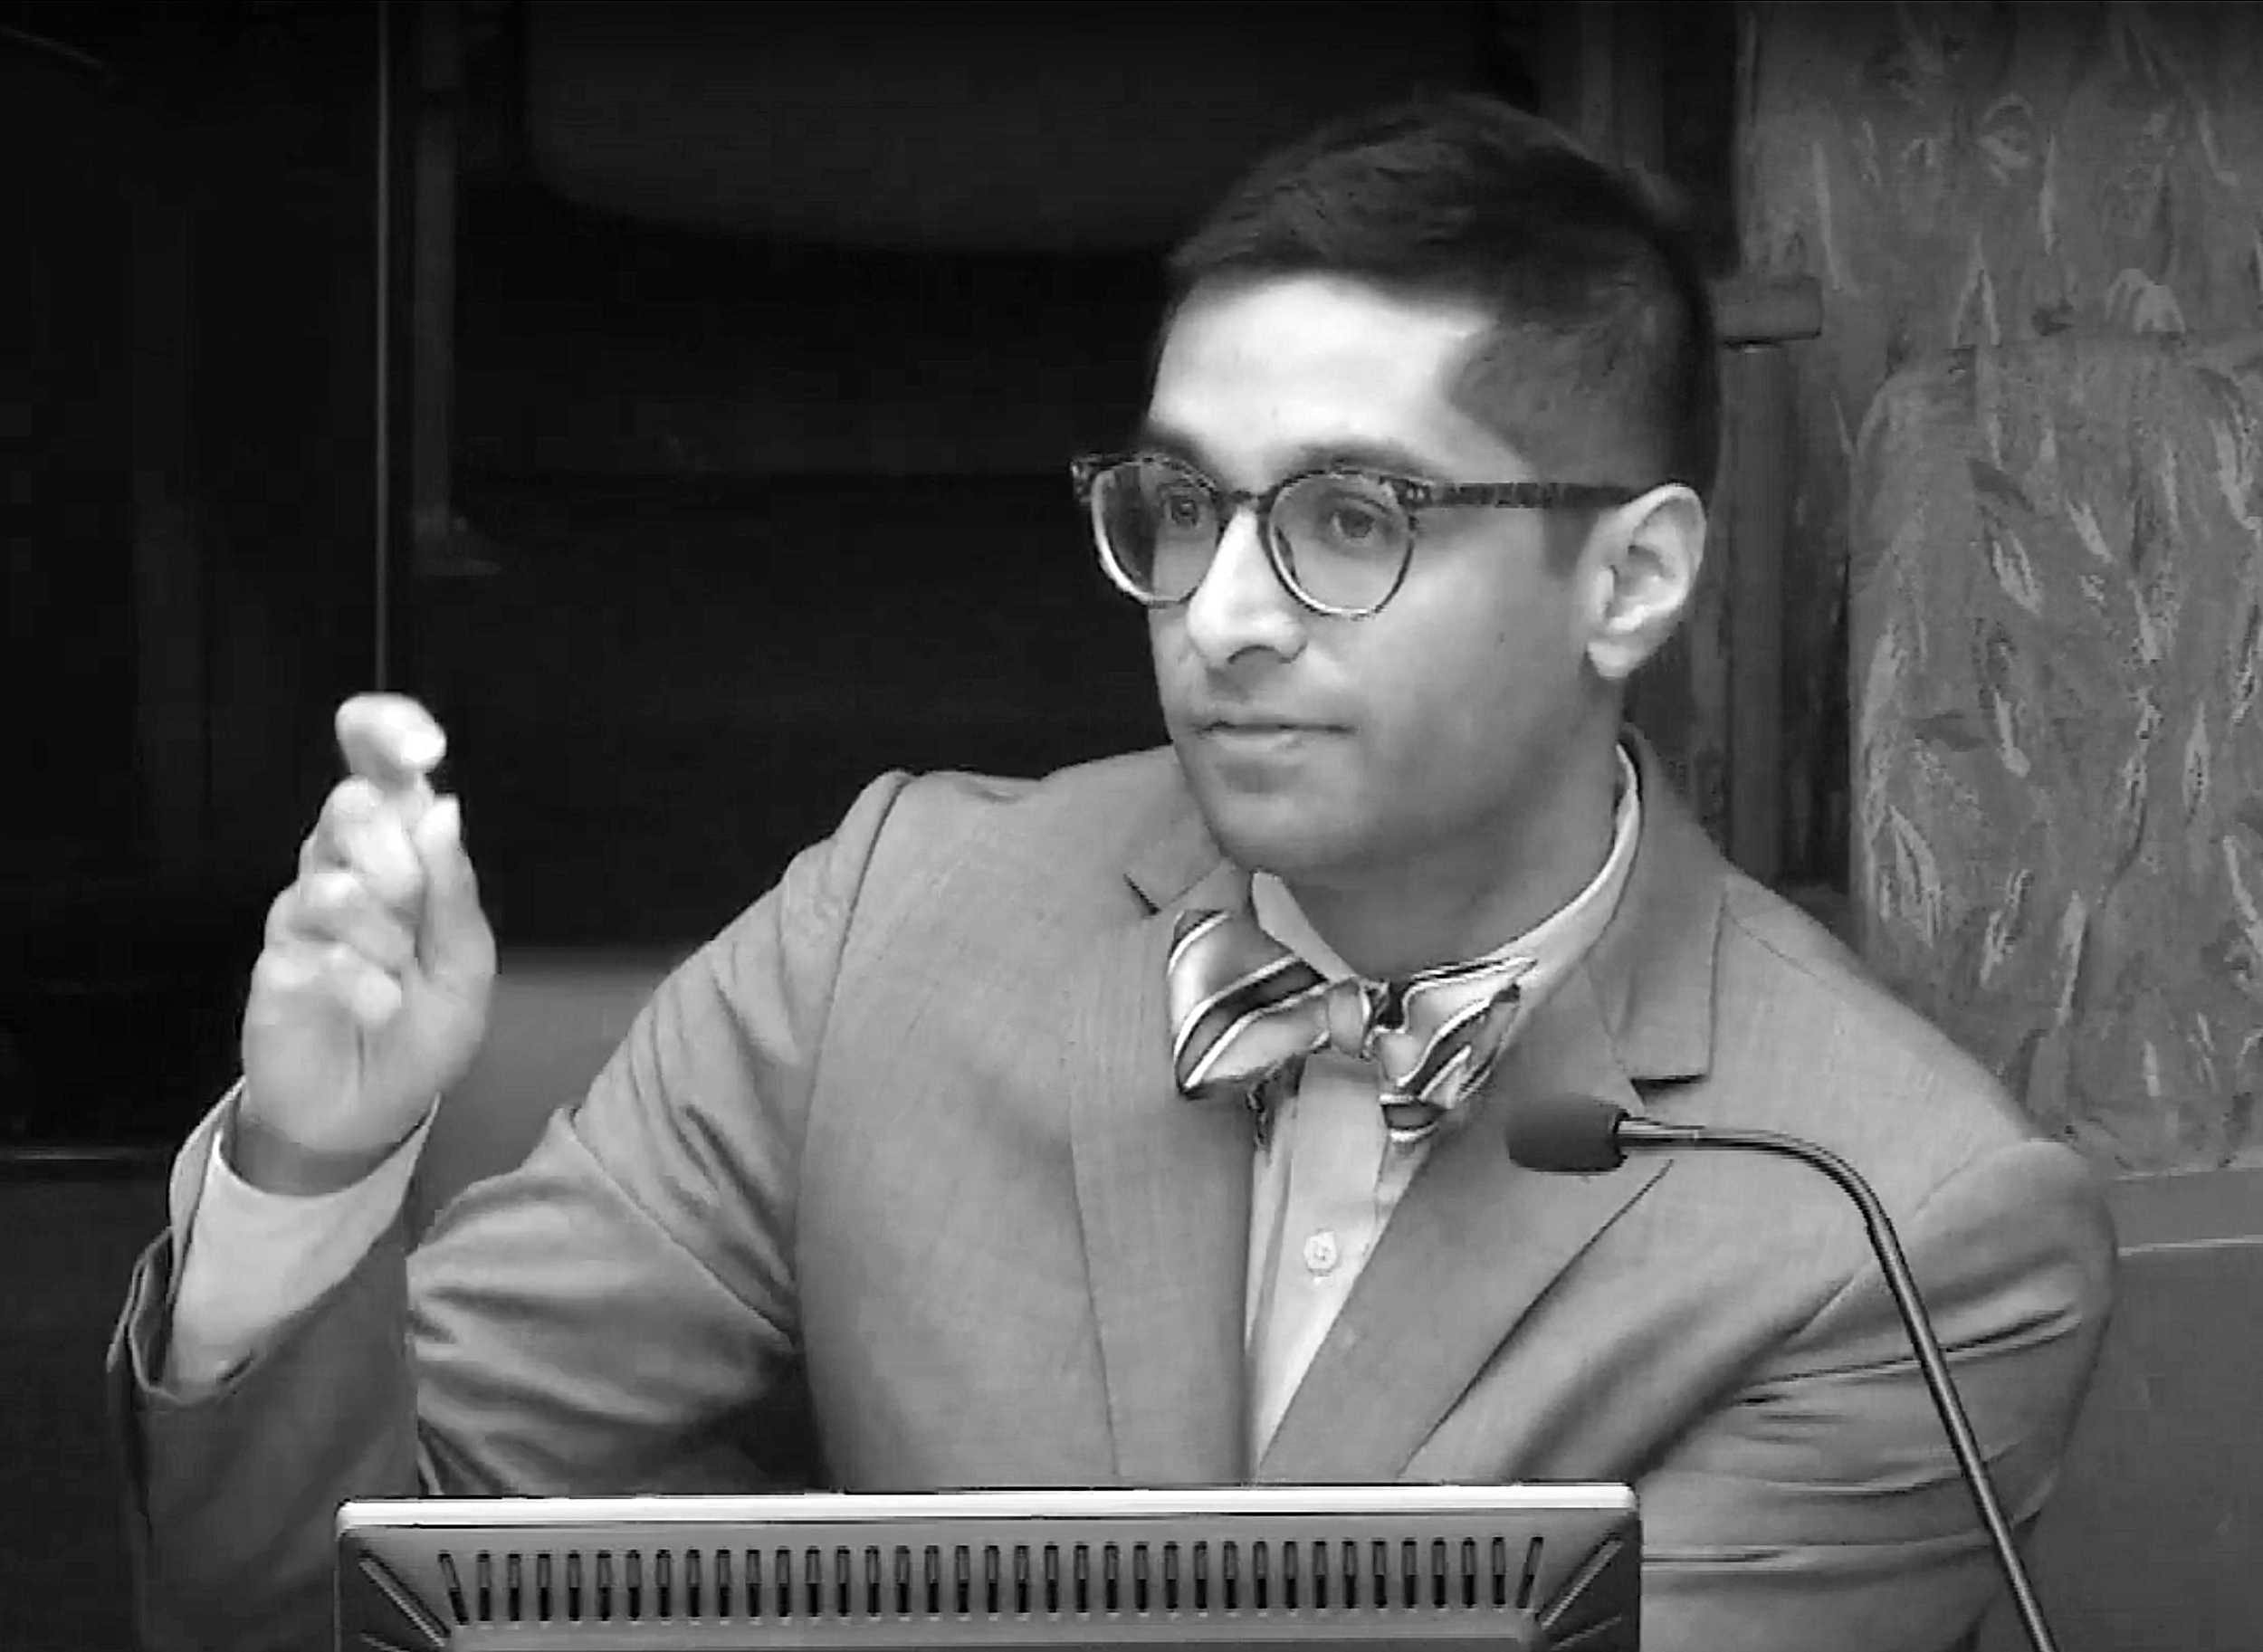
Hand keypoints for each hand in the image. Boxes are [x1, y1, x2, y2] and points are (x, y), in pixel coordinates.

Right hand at [233, 694, 496, 1193]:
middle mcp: (340, 866)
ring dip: (383, 935)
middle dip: (396, 856)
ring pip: (331, 884)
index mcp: (395, 850)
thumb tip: (441, 805)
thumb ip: (455, 891)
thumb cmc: (424, 1026)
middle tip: (412, 905)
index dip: (389, 734)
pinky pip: (313, 954)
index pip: (377, 764)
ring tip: (399, 974)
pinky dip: (361, 982)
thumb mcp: (466, 964)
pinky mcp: (272, 967)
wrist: (373, 1111)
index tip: (424, 748)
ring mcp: (299, 915)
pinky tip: (383, 1006)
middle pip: (348, 806)